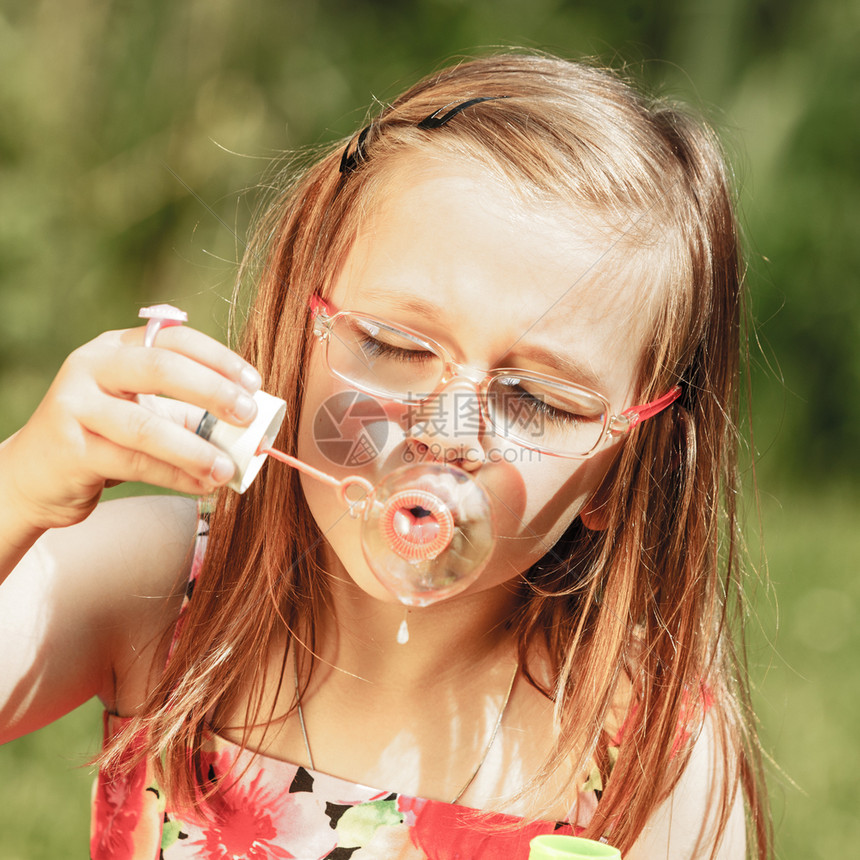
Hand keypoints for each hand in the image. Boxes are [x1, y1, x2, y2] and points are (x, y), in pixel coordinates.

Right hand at [1, 323, 262, 530]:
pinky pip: (135, 463)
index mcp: (116, 347)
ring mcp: (75, 405)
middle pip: (160, 369)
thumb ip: (187, 410)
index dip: (218, 358)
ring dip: (195, 450)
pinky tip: (201, 486)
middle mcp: (91, 366)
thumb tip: (250, 426)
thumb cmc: (103, 438)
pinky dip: (176, 476)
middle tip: (248, 416)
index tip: (254, 383)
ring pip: (146, 426)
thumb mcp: (141, 410)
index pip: (174, 338)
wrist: (33, 475)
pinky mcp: (70, 448)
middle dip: (212, 392)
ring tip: (227, 469)